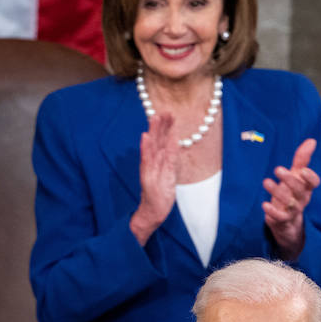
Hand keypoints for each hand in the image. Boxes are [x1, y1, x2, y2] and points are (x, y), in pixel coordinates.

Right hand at [131, 113, 178, 245]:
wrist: (153, 211)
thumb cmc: (161, 194)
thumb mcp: (170, 173)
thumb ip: (171, 158)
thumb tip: (175, 142)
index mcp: (158, 161)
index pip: (162, 141)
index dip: (165, 126)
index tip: (168, 112)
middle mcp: (152, 162)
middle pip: (156, 140)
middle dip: (159, 125)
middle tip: (163, 109)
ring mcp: (149, 169)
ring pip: (151, 147)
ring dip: (152, 132)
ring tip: (154, 117)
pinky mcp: (148, 177)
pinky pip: (147, 161)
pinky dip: (146, 149)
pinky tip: (145, 137)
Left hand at [262, 138, 319, 259]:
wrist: (287, 221)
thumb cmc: (292, 192)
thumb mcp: (296, 176)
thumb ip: (302, 159)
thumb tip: (311, 140)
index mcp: (306, 187)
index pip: (314, 183)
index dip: (310, 177)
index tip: (303, 170)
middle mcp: (302, 198)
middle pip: (299, 190)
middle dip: (290, 180)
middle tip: (278, 169)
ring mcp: (293, 210)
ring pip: (289, 202)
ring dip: (277, 191)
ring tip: (265, 182)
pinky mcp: (283, 220)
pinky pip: (279, 217)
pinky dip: (272, 211)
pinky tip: (264, 204)